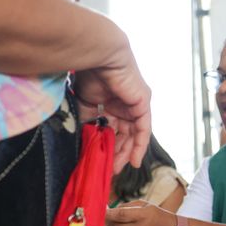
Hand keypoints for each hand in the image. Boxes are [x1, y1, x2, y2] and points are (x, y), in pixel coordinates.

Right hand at [73, 44, 150, 172]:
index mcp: (111, 102)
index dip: (105, 144)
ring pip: (133, 135)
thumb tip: (82, 138)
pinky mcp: (143, 105)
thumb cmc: (89, 73)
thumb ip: (85, 120)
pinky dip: (139, 146)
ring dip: (126, 152)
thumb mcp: (84, 103)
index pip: (111, 127)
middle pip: (123, 133)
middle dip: (116, 152)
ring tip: (117, 168)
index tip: (98, 159)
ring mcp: (136, 104)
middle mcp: (125, 104)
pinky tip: (133, 161)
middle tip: (108, 169)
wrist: (99, 56)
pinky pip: (143, 130)